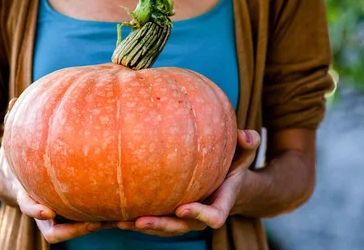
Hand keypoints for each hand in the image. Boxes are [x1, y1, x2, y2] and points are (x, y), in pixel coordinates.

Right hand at [0, 98, 115, 243]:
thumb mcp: (10, 143)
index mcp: (25, 195)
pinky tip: (120, 207)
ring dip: (93, 226)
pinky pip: (84, 222)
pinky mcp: (68, 215)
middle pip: (55, 232)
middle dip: (75, 230)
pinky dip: (99, 218)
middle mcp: (41, 211)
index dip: (36, 210)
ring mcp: (55, 217)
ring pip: (74, 231)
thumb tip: (14, 99)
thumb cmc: (13, 159)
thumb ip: (12, 123)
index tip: (48, 210)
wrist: (10, 181)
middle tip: (95, 221)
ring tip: (116, 217)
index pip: (28, 207)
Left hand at [117, 129, 260, 236]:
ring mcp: (183, 219)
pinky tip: (116, 215)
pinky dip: (135, 220)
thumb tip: (246, 134)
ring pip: (163, 228)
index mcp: (219, 203)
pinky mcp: (169, 216)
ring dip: (143, 227)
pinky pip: (153, 221)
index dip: (199, 215)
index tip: (183, 208)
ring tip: (122, 221)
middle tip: (141, 221)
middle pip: (180, 227)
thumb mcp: (243, 155)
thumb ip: (248, 145)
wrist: (224, 185)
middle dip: (160, 226)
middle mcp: (200, 216)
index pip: (214, 217)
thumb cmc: (232, 167)